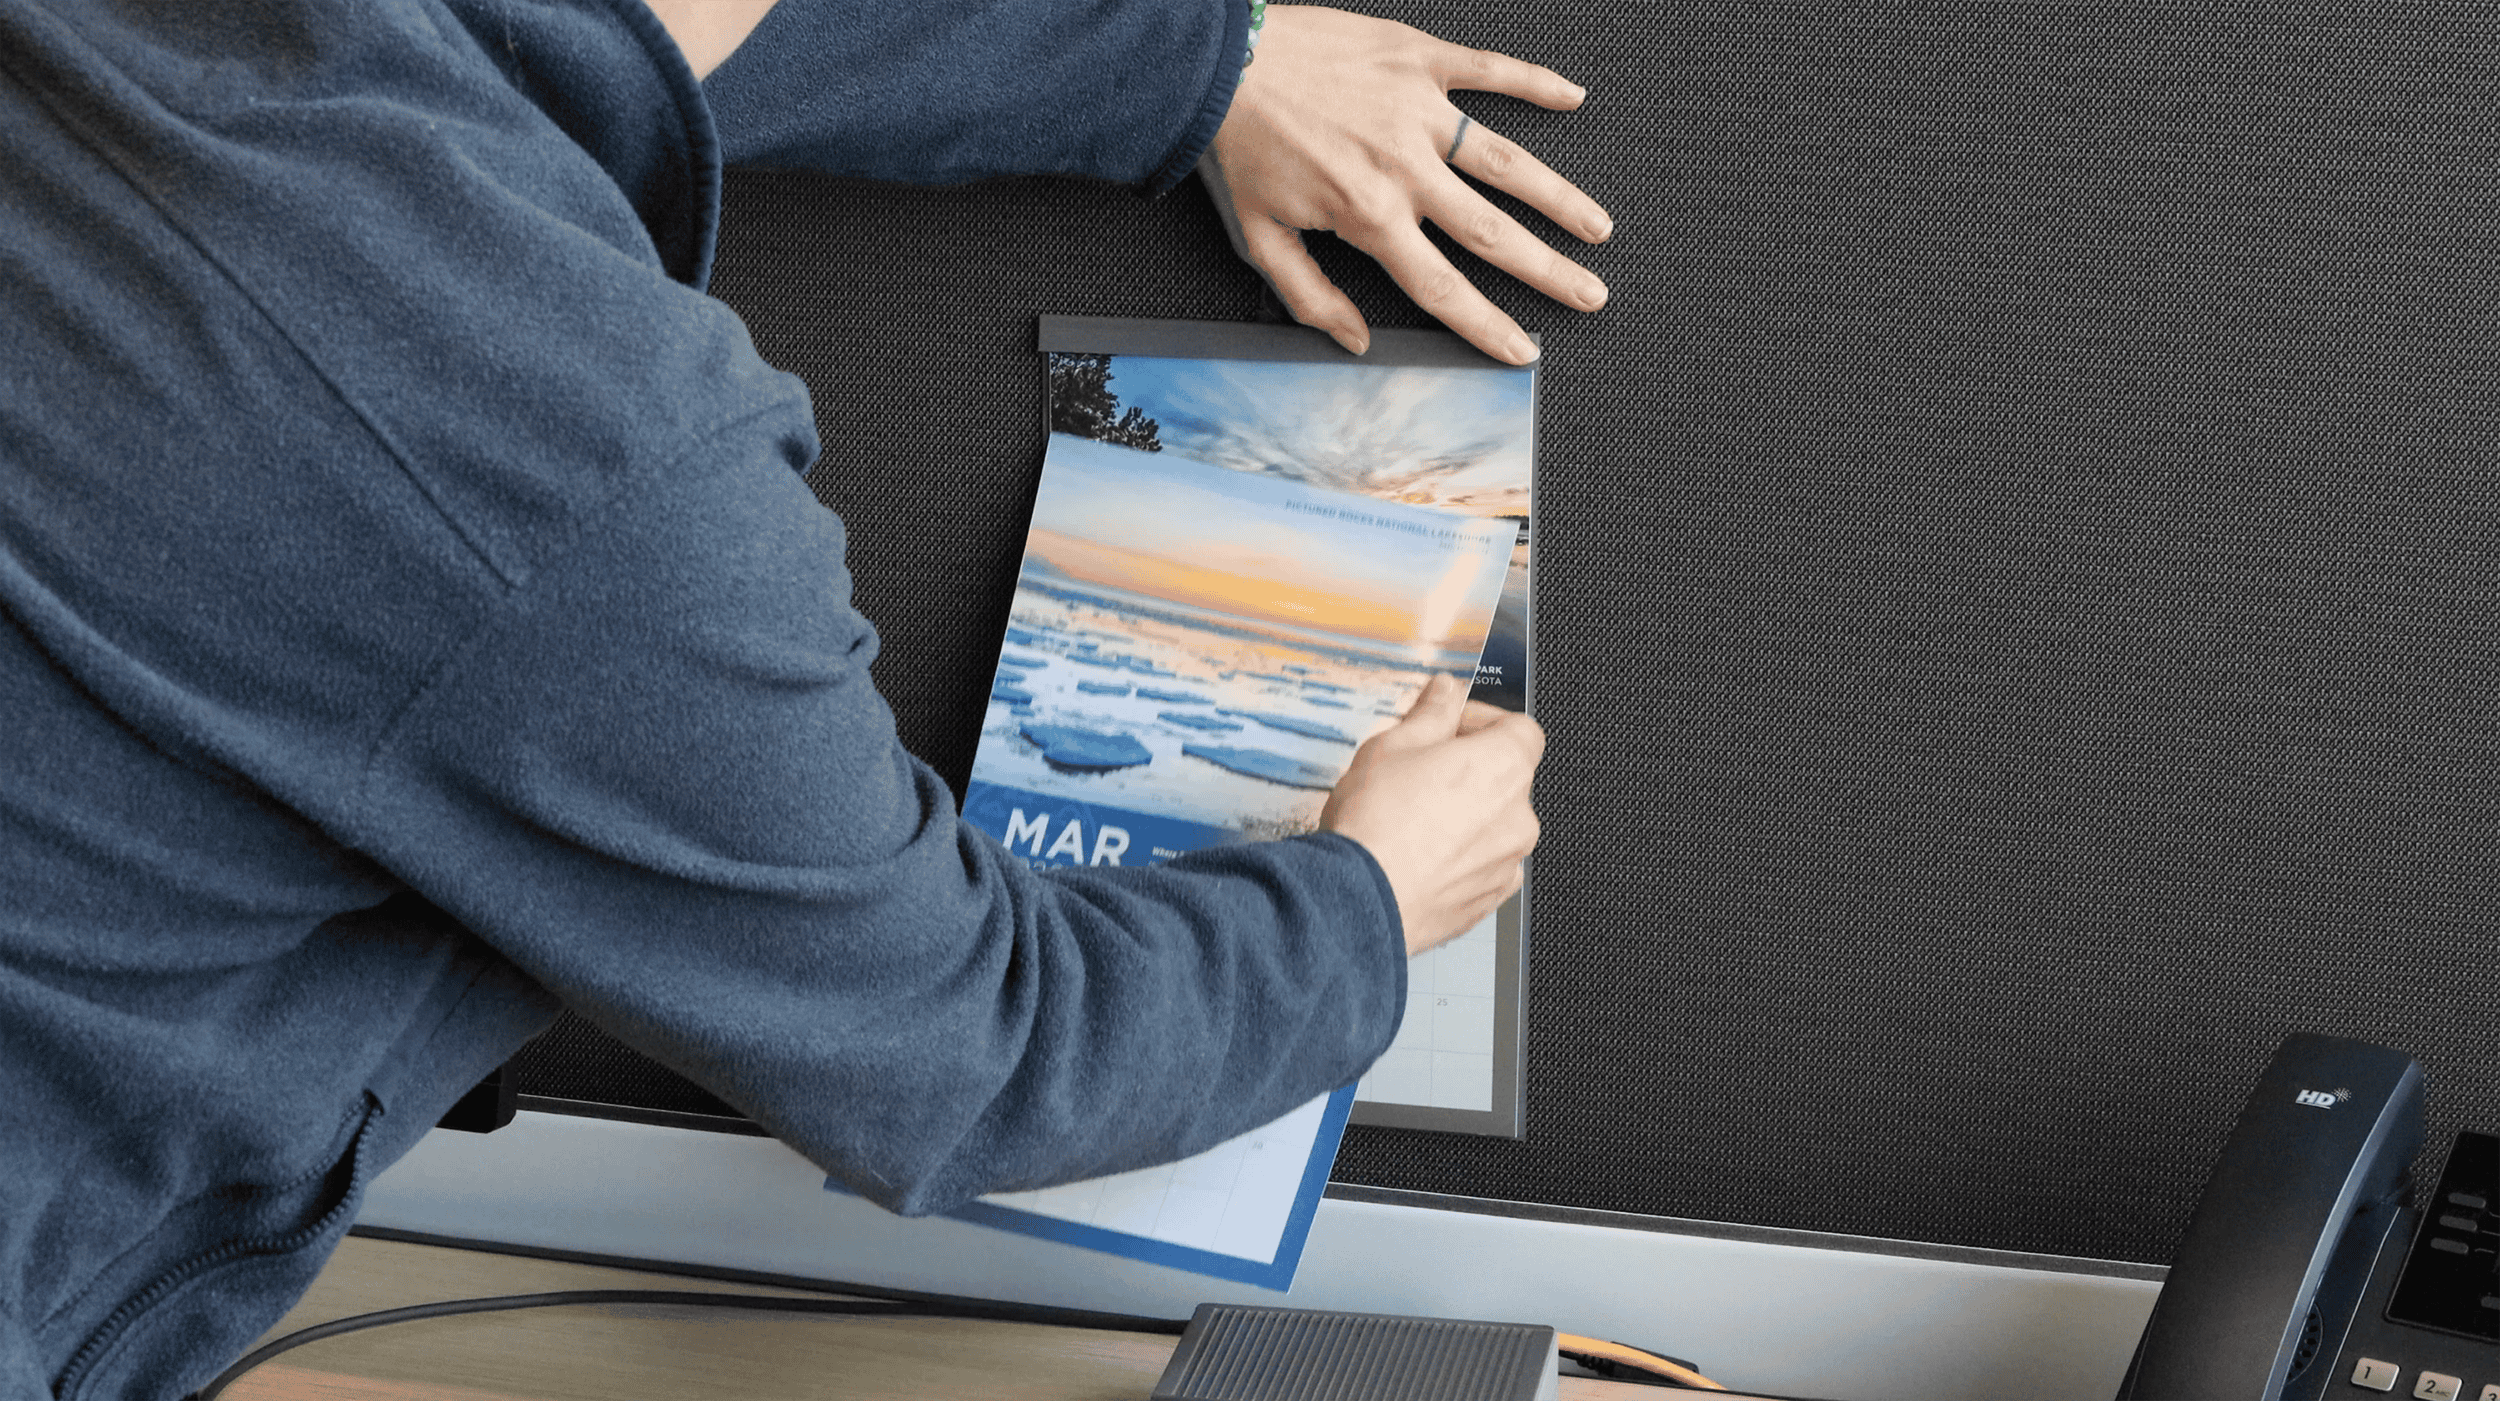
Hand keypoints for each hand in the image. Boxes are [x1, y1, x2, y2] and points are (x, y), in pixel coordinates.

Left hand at [1198, 5, 1611, 365]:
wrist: (1216, 61)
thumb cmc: (1235, 145)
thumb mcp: (1258, 237)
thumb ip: (1310, 294)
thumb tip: (1354, 340)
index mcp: (1369, 215)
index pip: (1443, 287)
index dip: (1488, 326)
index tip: (1523, 350)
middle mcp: (1405, 167)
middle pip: (1494, 232)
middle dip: (1549, 271)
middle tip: (1592, 294)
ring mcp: (1419, 110)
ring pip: (1507, 161)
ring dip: (1559, 198)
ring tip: (1598, 227)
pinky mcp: (1418, 60)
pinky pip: (1489, 71)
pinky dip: (1534, 83)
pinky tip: (1573, 99)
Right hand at [1321, 674, 1544, 955]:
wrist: (1359, 900)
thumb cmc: (1375, 824)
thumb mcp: (1392, 745)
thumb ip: (1431, 714)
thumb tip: (1445, 693)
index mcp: (1504, 766)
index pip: (1520, 728)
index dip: (1482, 721)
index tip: (1449, 725)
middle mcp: (1519, 816)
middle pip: (1507, 777)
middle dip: (1469, 769)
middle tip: (1419, 771)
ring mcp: (1507, 862)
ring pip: (1494, 824)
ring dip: (1465, 815)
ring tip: (1413, 819)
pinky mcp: (1489, 900)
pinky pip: (1483, 865)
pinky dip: (1461, 857)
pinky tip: (1420, 854)